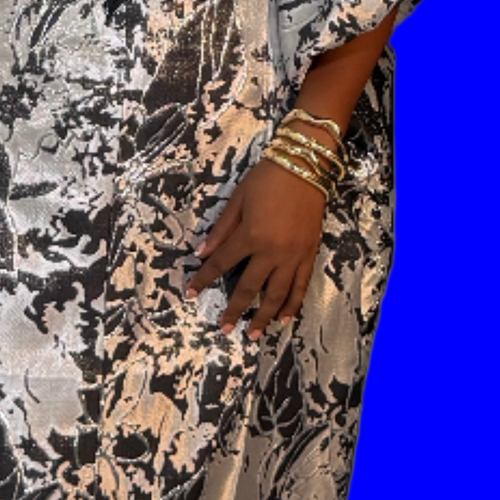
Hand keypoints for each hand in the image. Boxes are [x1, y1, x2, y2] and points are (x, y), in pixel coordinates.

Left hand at [184, 159, 325, 337]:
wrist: (306, 166)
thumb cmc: (268, 178)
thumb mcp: (238, 199)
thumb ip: (221, 229)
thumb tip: (202, 252)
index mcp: (250, 235)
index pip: (221, 264)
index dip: (204, 279)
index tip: (190, 293)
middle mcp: (272, 251)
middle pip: (249, 288)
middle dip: (235, 310)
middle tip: (224, 329)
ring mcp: (293, 255)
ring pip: (277, 294)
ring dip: (264, 317)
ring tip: (254, 334)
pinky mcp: (309, 254)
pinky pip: (301, 285)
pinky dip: (293, 303)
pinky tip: (285, 318)